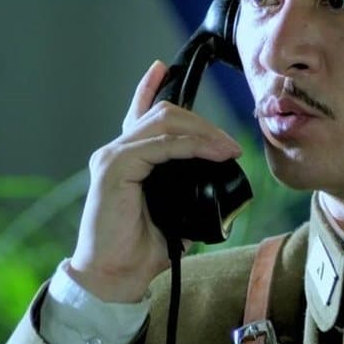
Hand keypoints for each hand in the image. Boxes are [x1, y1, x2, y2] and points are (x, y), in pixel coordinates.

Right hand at [66, 60, 242, 301]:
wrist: (116, 277)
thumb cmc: (142, 249)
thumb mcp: (175, 211)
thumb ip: (189, 188)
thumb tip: (217, 179)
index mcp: (126, 159)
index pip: (138, 114)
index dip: (148, 87)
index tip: (161, 67)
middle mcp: (115, 152)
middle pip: (162, 115)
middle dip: (201, 123)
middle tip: (231, 146)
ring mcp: (112, 157)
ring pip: (162, 123)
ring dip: (202, 133)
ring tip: (228, 149)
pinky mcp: (113, 168)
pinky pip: (158, 146)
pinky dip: (190, 146)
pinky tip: (212, 153)